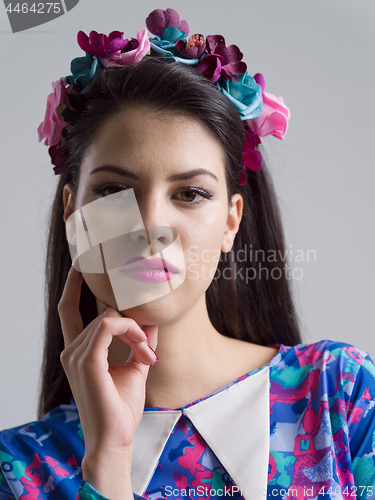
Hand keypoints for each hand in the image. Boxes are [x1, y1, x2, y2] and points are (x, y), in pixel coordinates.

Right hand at [58, 265, 157, 497]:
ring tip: (146, 356)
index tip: (83, 264)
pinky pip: (107, 324)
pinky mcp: (87, 360)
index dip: (74, 285)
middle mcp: (71, 350)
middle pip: (103, 311)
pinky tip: (141, 346)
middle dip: (132, 322)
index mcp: (78, 351)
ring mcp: (75, 355)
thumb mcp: (135, 367)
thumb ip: (140, 341)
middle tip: (147, 346)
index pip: (69, 308)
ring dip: (136, 331)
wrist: (115, 439)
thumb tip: (152, 318)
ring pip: (109, 316)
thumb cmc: (121, 407)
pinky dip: (129, 330)